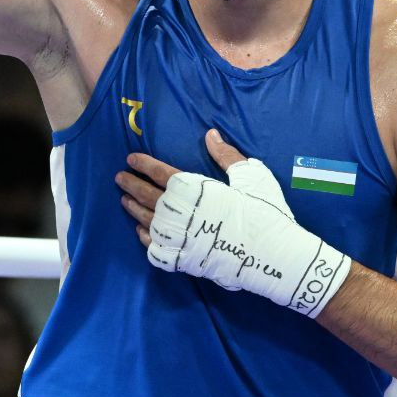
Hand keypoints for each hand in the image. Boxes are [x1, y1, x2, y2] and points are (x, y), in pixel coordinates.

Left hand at [116, 129, 351, 317]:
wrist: (277, 257)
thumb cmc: (266, 212)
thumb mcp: (250, 176)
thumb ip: (226, 155)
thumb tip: (210, 135)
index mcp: (197, 190)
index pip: (161, 173)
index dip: (144, 164)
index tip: (130, 159)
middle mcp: (183, 214)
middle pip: (148, 197)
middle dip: (131, 186)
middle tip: (119, 178)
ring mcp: (181, 240)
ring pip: (148, 223)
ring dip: (134, 210)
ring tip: (124, 201)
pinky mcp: (185, 262)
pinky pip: (156, 250)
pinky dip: (145, 240)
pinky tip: (141, 232)